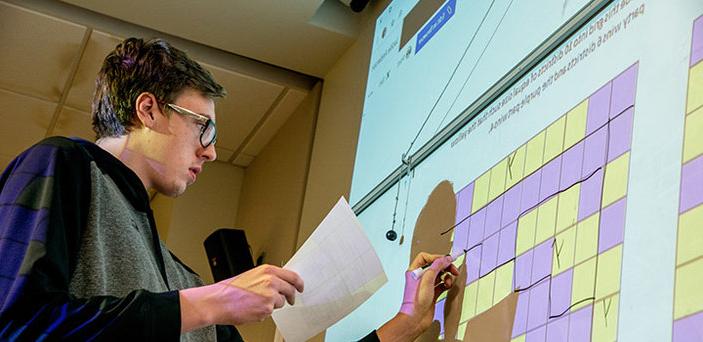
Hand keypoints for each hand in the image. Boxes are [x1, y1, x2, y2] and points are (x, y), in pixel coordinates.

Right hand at [179, 264, 303, 331]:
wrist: (218, 302)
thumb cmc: (229, 290)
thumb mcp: (251, 276)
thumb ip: (267, 278)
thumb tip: (280, 283)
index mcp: (267, 271)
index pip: (292, 276)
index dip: (299, 283)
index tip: (300, 287)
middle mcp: (271, 281)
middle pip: (290, 290)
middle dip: (290, 297)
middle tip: (289, 300)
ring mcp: (270, 296)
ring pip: (280, 303)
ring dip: (272, 305)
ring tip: (257, 303)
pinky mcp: (266, 309)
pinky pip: (270, 312)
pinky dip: (263, 312)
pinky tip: (252, 309)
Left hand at [376, 253, 458, 340]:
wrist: (415, 319)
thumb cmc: (415, 302)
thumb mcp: (427, 280)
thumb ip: (436, 267)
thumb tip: (444, 259)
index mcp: (414, 271)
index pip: (425, 258)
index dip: (436, 257)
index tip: (446, 259)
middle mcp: (420, 278)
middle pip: (434, 266)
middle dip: (444, 266)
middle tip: (453, 269)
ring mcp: (426, 286)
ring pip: (439, 275)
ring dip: (446, 276)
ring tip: (448, 281)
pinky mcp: (432, 294)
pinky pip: (441, 285)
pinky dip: (446, 284)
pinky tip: (447, 286)